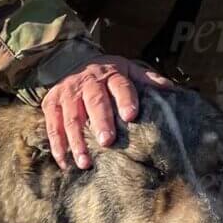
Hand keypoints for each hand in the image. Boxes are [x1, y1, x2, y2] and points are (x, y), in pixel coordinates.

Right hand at [41, 56, 174, 170]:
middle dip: (100, 122)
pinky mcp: (51, 103)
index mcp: (110, 74)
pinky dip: (58, 145)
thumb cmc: (108, 74)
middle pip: (94, 102)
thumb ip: (147, 79)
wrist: (73, 60)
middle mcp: (87, 82)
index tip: (131, 115)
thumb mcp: (128, 69)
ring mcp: (66, 92)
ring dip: (77, 140)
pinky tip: (65, 162)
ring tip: (85, 162)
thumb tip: (171, 89)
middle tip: (107, 141)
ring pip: (71, 117)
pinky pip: (52, 125)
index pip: (120, 86)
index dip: (125, 99)